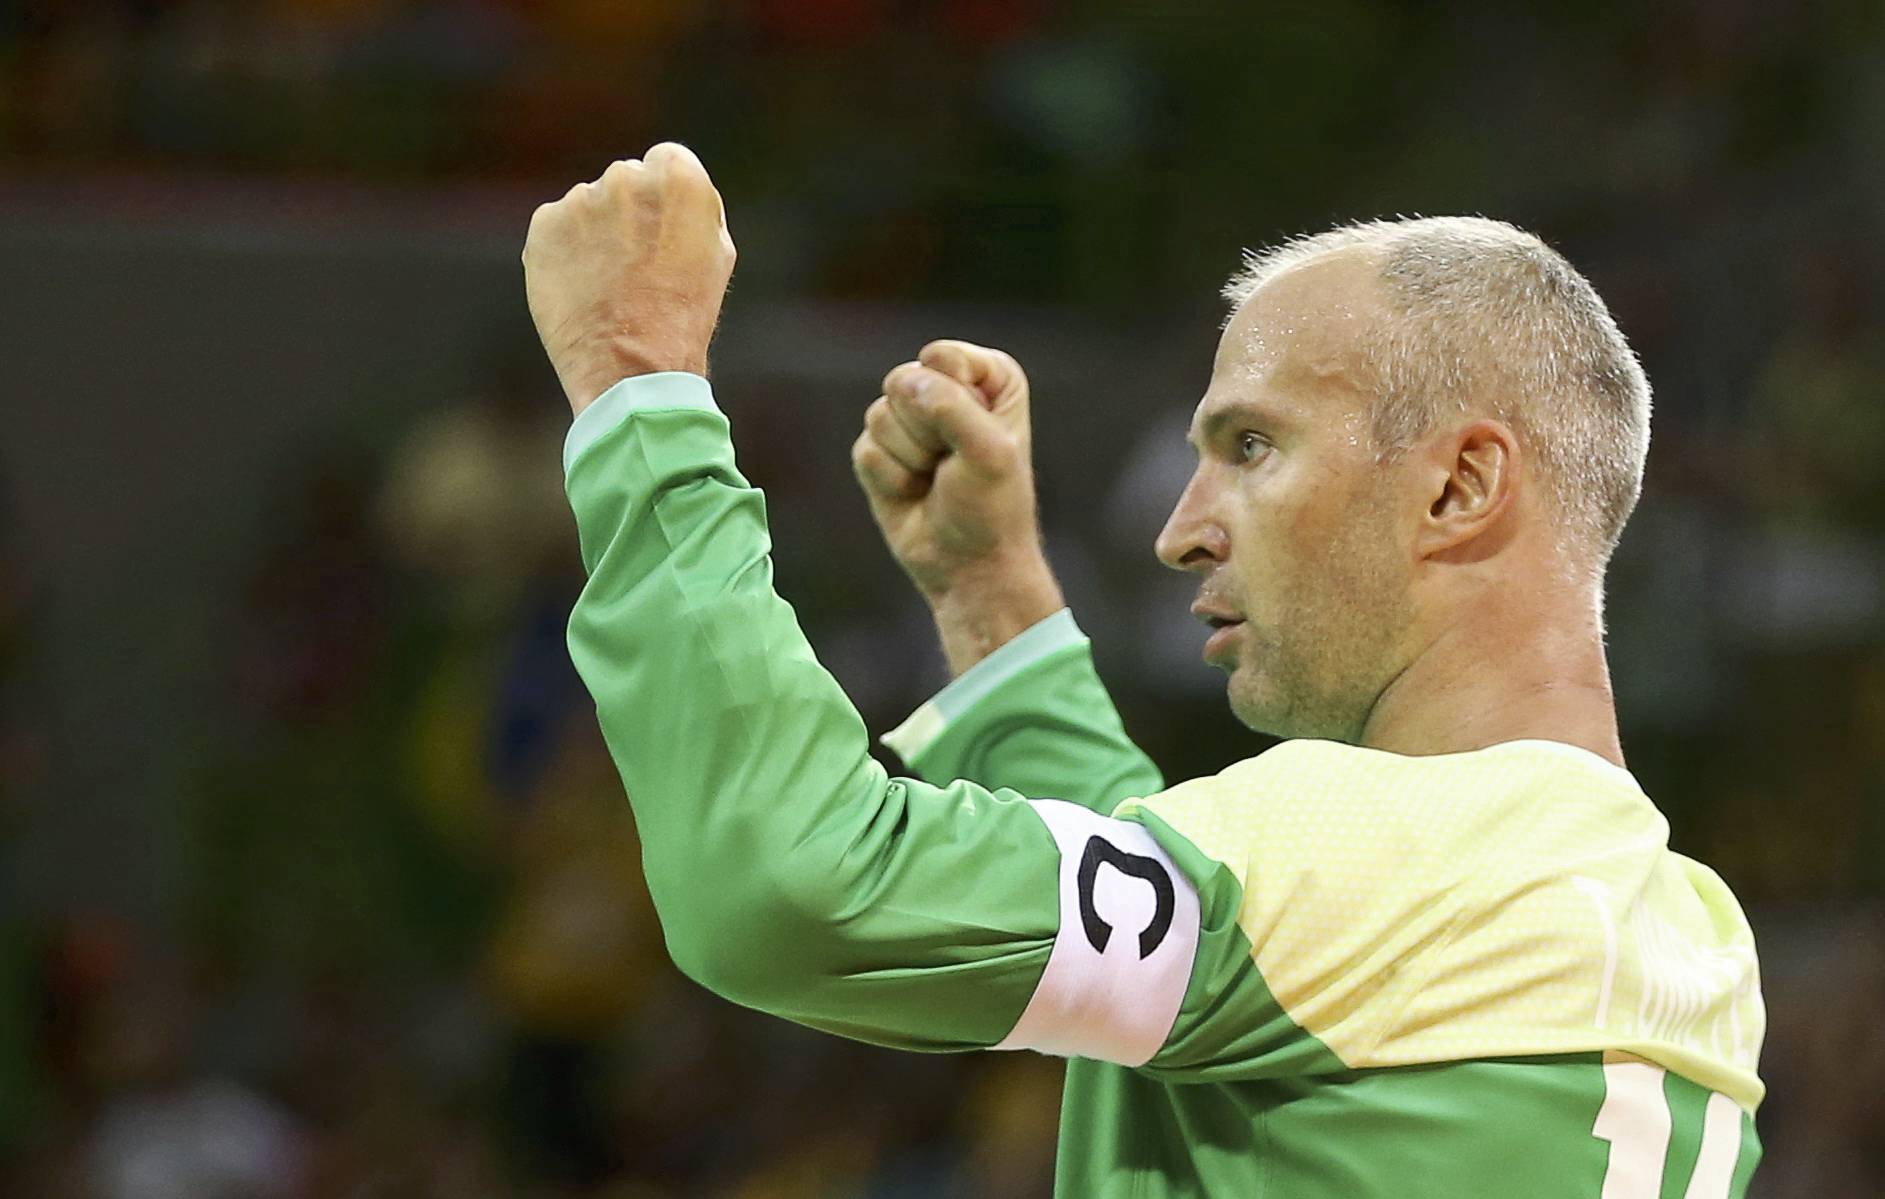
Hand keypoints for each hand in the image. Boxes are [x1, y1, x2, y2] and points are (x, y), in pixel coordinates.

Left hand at [523, 143, 736, 415]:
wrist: (631, 367)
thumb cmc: (684, 316)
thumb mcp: (716, 255)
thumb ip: (693, 209)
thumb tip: (667, 192)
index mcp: (678, 177)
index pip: (666, 162)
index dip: (665, 201)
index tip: (663, 233)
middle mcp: (627, 176)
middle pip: (625, 181)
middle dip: (628, 213)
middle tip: (635, 265)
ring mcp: (580, 199)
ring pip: (587, 206)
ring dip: (595, 234)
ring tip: (607, 285)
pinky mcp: (544, 224)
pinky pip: (556, 228)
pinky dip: (565, 252)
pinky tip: (582, 288)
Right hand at [851, 341, 1064, 672]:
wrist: (969, 567)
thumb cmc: (992, 509)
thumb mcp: (989, 453)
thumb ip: (952, 408)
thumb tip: (903, 383)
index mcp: (989, 378)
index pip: (943, 357)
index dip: (953, 399)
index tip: (978, 436)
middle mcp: (948, 389)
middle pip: (903, 381)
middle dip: (925, 432)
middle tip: (952, 464)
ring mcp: (910, 420)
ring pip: (879, 415)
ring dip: (908, 459)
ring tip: (935, 480)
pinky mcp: (880, 450)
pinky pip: (864, 449)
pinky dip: (889, 479)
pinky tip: (914, 493)